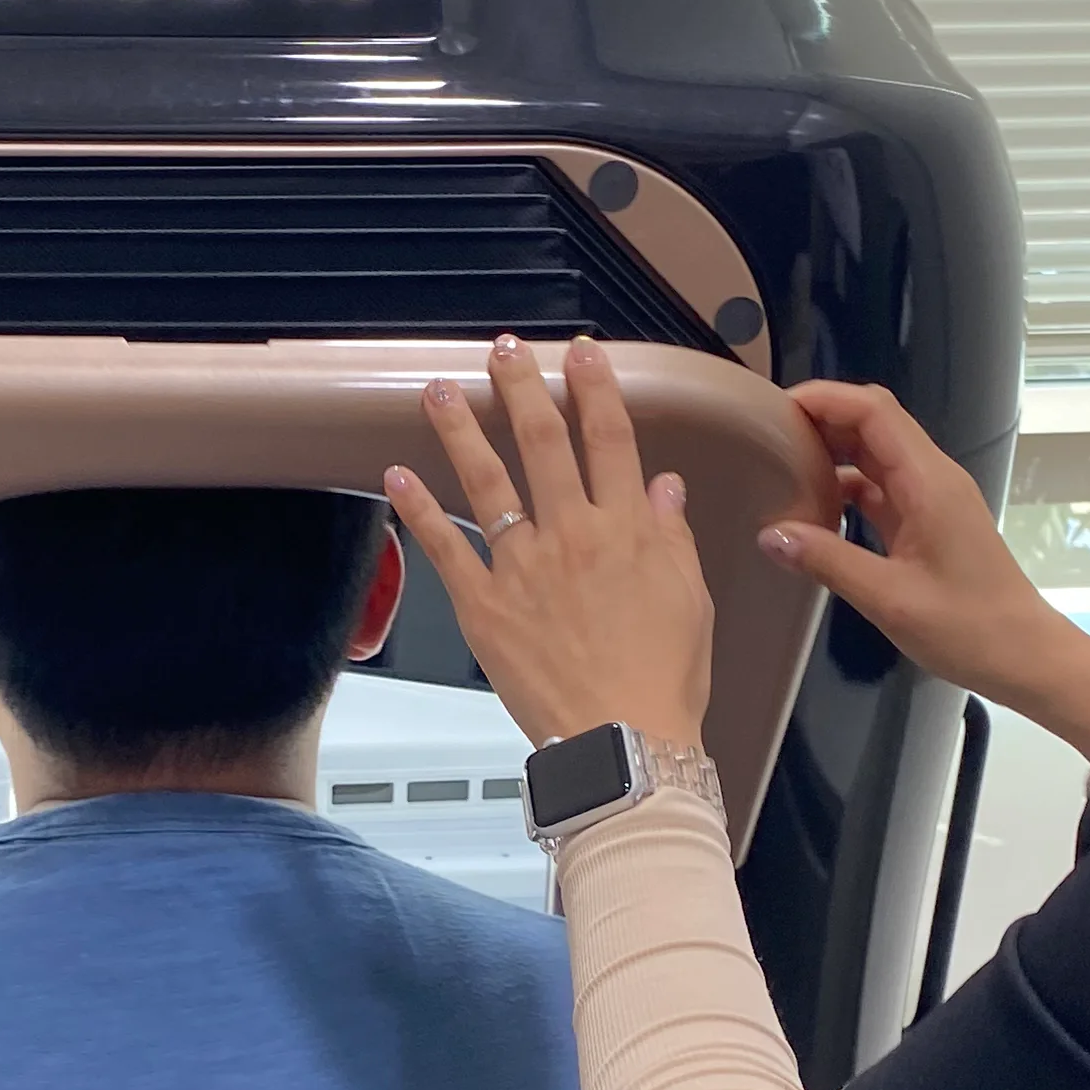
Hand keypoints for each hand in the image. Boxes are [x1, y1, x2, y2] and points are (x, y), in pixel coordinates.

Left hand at [386, 338, 715, 751]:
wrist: (625, 740)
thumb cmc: (663, 679)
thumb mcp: (689, 599)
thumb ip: (670, 535)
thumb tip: (664, 485)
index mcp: (627, 531)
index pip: (610, 440)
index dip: (595, 390)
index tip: (580, 353)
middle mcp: (573, 536)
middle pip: (544, 443)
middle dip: (521, 388)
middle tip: (502, 349)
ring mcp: (523, 568)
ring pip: (487, 482)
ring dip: (461, 430)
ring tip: (439, 390)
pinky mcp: (485, 606)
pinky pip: (447, 549)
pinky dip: (420, 511)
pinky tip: (399, 476)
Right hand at [766, 381, 1089, 754]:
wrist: (1025, 656)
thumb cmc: (968, 628)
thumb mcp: (889, 599)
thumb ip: (827, 561)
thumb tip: (770, 535)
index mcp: (928, 482)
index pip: (873, 410)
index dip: (824, 398)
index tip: (775, 411)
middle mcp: (933, 477)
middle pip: (874, 423)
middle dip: (821, 419)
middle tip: (766, 437)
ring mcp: (933, 499)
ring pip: (877, 454)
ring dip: (833, 452)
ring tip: (780, 467)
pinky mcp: (930, 522)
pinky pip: (883, 487)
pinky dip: (848, 487)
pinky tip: (814, 509)